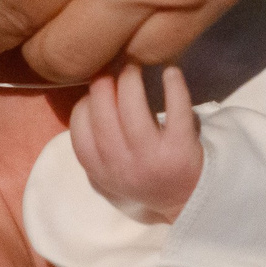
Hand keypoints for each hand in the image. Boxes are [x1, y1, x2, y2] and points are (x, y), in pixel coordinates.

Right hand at [70, 66, 202, 221]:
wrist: (186, 198)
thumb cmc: (144, 174)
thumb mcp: (110, 170)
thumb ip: (95, 142)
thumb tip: (89, 96)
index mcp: (100, 169)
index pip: (79, 128)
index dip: (86, 101)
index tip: (99, 92)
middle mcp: (122, 164)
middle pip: (102, 111)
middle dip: (104, 82)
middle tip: (115, 71)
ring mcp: (151, 157)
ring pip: (132, 106)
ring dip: (130, 78)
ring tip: (135, 67)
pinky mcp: (180, 148)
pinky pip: (176, 109)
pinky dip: (174, 86)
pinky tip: (171, 72)